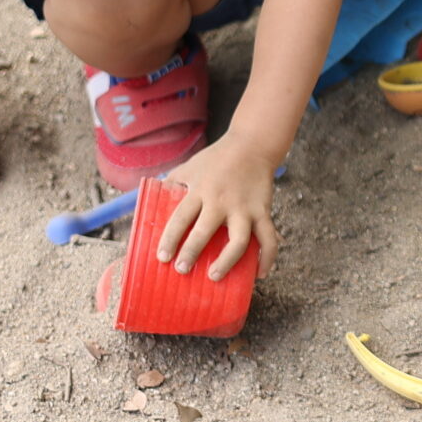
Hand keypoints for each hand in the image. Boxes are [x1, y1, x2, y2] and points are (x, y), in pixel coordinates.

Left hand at [160, 137, 278, 280]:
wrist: (253, 145)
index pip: (180, 218)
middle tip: (182, 269)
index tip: (163, 258)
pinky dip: (267, 258)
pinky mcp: (263, 211)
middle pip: (204, 231)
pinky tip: (260, 274)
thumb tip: (152, 203)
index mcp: (200, 190)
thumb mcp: (189, 167)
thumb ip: (172, 185)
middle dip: (191, 252)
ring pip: (238, 241)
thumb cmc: (216, 158)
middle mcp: (221, 201)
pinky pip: (268, 238)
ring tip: (215, 275)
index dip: (170, 239)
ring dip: (227, 261)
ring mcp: (244, 208)